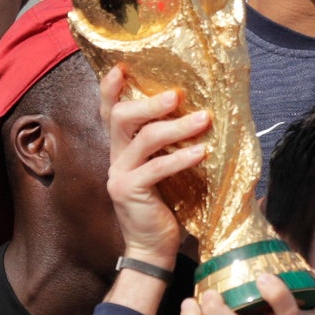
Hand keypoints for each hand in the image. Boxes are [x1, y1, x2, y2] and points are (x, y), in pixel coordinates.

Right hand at [100, 65, 206, 269]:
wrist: (153, 249)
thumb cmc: (167, 205)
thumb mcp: (168, 169)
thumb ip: (172, 145)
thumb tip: (204, 113)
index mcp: (123, 149)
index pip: (110, 111)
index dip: (112, 88)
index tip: (123, 66)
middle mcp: (116, 158)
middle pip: (120, 118)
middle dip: (149, 103)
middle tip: (177, 94)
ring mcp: (120, 175)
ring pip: (142, 139)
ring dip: (176, 127)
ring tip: (203, 119)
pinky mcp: (130, 192)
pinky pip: (156, 169)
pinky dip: (181, 158)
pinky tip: (202, 152)